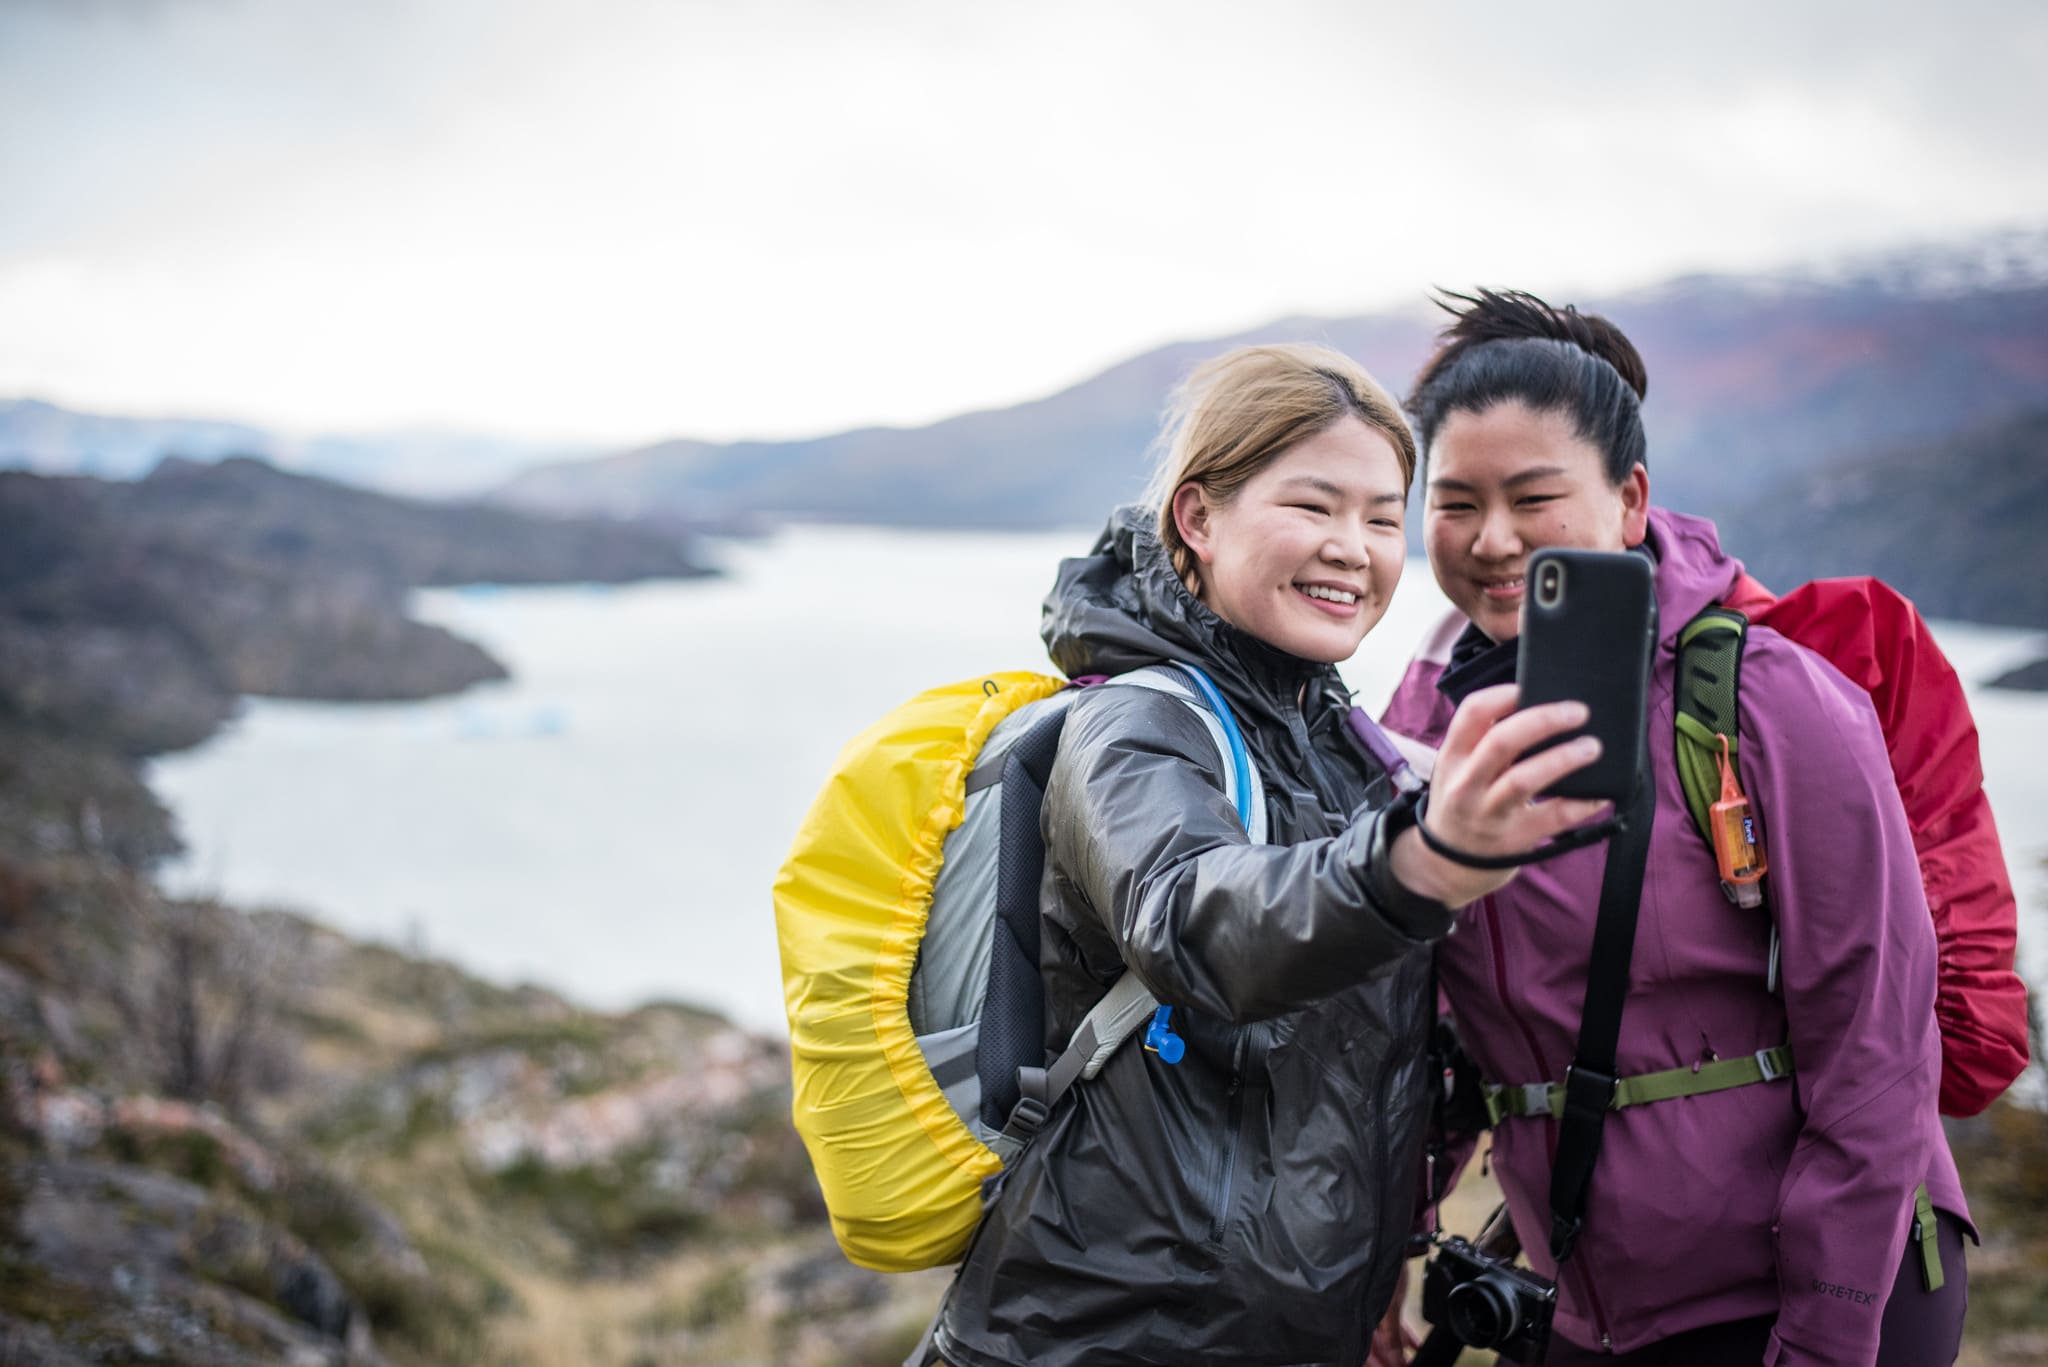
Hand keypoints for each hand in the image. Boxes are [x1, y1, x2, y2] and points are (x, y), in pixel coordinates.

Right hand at [1389, 683, 1611, 907]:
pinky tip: (1600, 794)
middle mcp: (1466, 784)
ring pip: (1524, 780)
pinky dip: (1581, 804)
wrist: (1448, 863)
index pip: (1472, 713)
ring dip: (1563, 759)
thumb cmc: (1464, 800)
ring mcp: (1489, 814)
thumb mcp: (1458, 768)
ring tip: (1593, 747)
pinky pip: (1552, 818)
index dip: (1503, 695)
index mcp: (1452, 756)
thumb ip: (1485, 742)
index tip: (1530, 687)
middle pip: (1501, 742)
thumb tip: (1540, 707)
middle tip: (1578, 711)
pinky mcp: (1514, 839)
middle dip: (1543, 721)